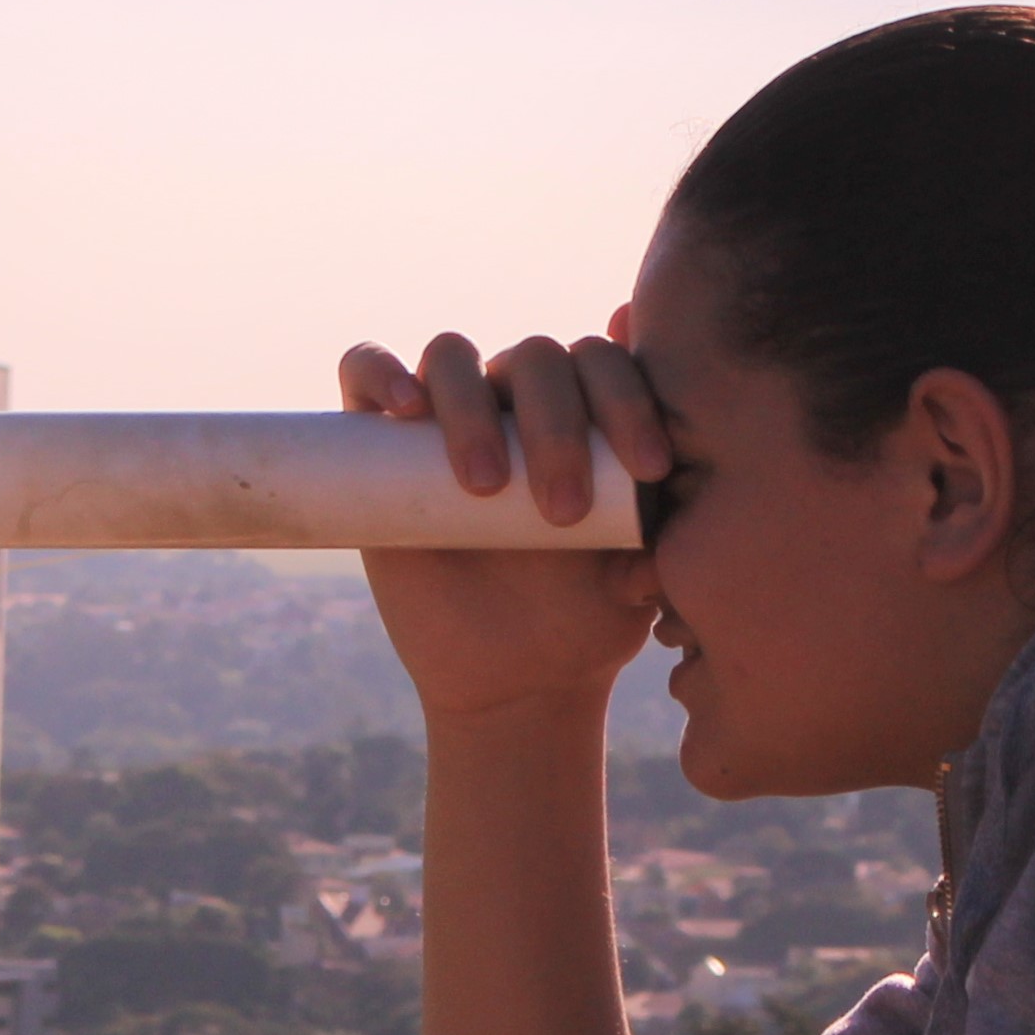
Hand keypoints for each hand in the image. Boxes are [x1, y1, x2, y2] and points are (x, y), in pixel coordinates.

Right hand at [343, 326, 669, 726]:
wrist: (519, 678)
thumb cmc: (592, 617)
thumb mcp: (645, 572)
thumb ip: (668, 525)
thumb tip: (672, 477)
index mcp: (586, 410)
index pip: (605, 363)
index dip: (630, 400)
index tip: (651, 470)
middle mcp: (517, 400)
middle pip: (535, 357)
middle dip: (557, 425)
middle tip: (565, 509)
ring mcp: (447, 416)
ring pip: (451, 357)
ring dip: (473, 407)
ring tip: (486, 486)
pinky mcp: (378, 443)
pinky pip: (363, 371)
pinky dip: (379, 371)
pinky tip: (406, 408)